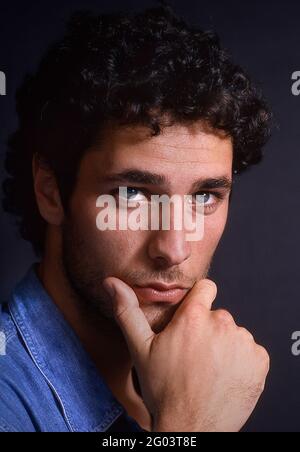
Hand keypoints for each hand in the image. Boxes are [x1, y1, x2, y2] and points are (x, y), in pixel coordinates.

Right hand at [103, 277, 269, 431]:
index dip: (198, 300)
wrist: (191, 429)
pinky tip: (225, 377)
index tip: (193, 318)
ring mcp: (243, 342)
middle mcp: (222, 323)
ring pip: (234, 334)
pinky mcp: (259, 361)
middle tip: (194, 356)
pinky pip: (250, 350)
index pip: (206, 287)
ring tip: (209, 369)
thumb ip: (127, 311)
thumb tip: (111, 282)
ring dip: (225, 346)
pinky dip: (241, 361)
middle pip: (217, 315)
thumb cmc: (163, 390)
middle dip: (207, 330)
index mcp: (193, 317)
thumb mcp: (140, 349)